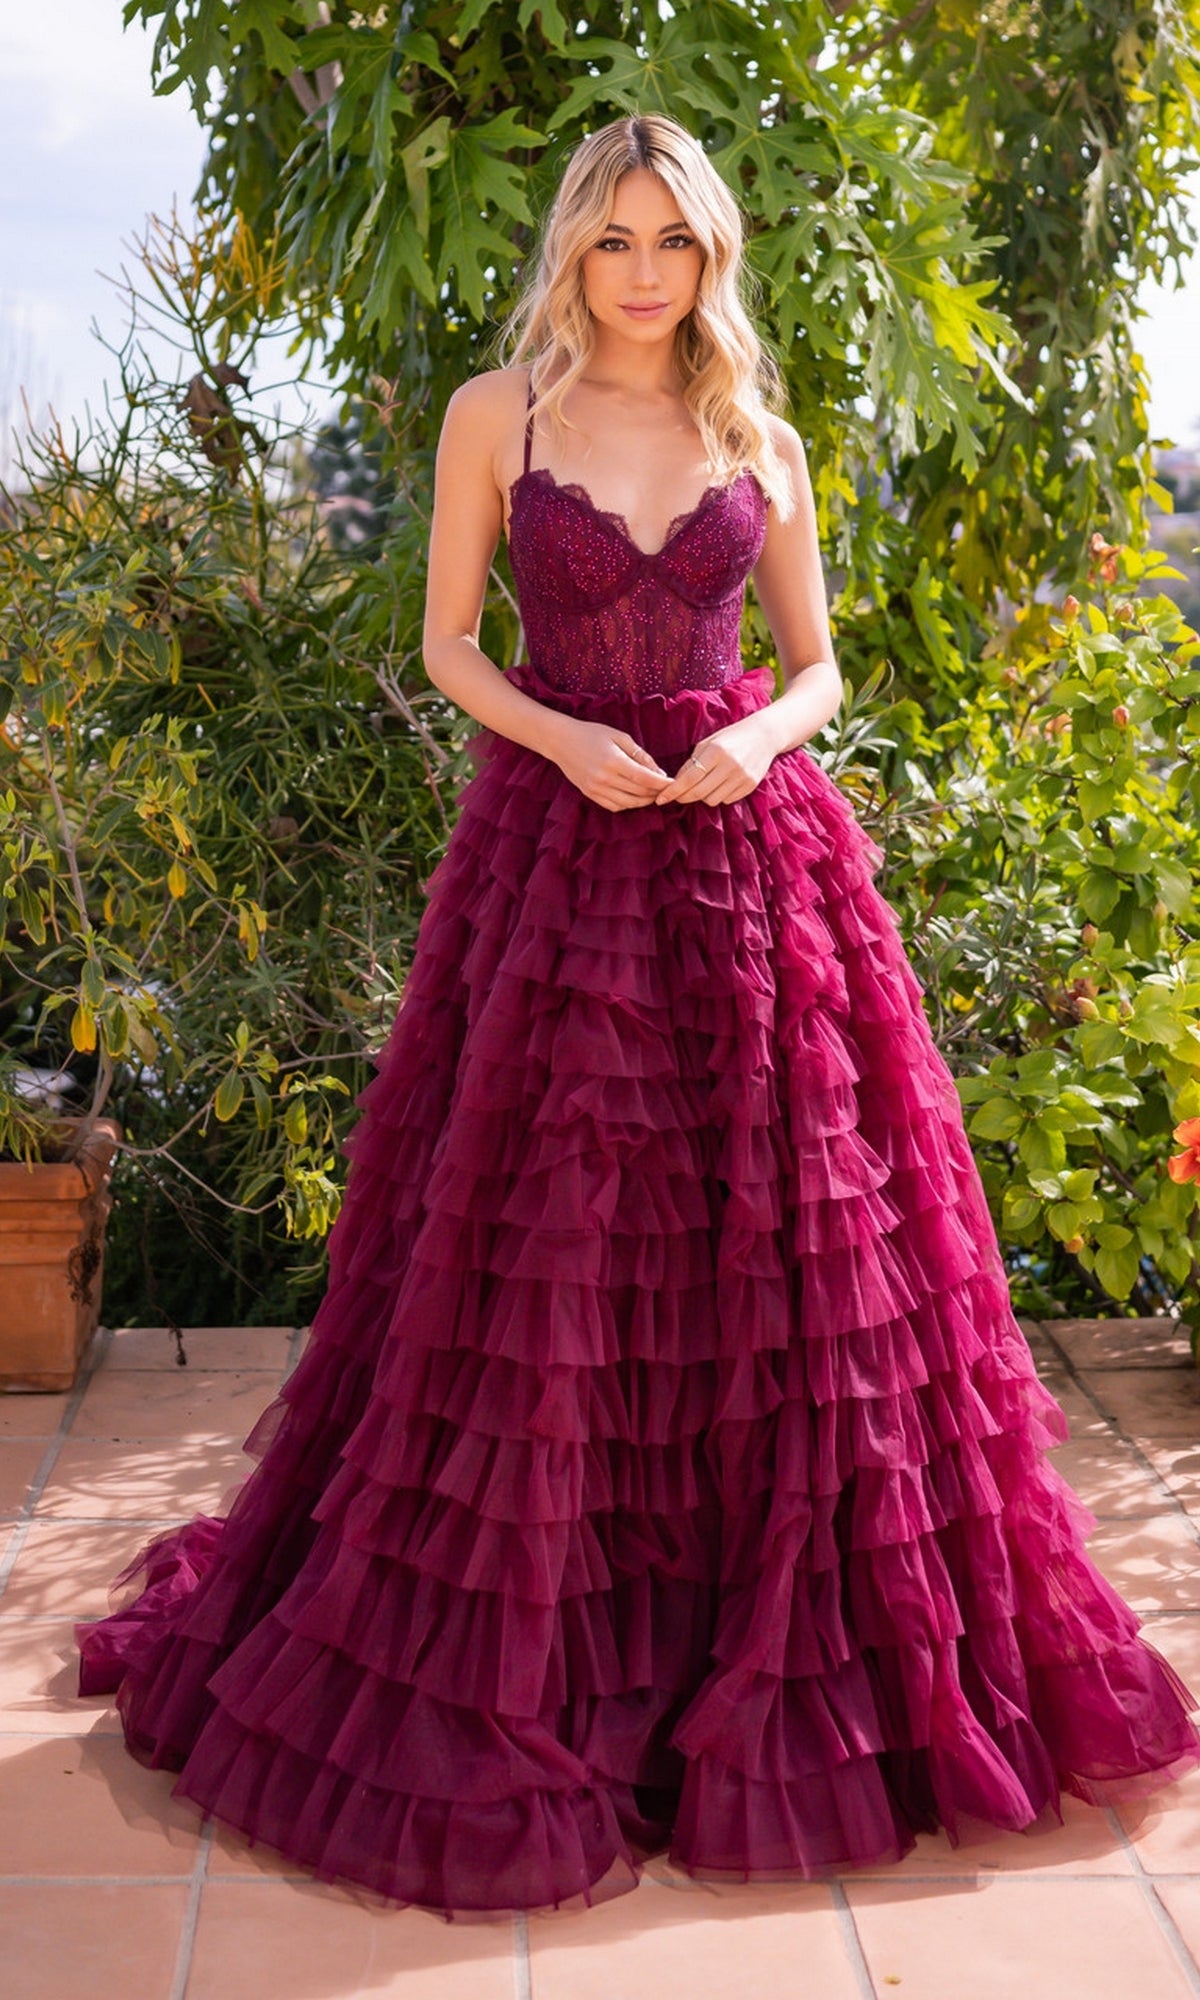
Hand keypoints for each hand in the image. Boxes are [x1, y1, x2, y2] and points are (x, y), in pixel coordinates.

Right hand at [551, 717, 670, 811]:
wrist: (561, 742)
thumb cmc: (592, 734)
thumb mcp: (619, 736)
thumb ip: (640, 755)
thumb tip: (659, 772)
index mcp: (613, 761)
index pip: (644, 778)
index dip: (661, 783)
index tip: (673, 783)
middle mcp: (604, 778)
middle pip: (639, 792)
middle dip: (655, 792)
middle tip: (665, 788)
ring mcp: (596, 789)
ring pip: (628, 803)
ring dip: (644, 801)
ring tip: (653, 794)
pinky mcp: (590, 795)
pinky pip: (615, 806)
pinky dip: (628, 804)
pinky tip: (635, 797)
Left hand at [652, 712, 779, 807]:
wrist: (764, 736)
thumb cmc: (730, 737)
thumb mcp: (708, 743)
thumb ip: (691, 763)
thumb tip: (675, 784)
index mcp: (716, 751)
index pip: (689, 778)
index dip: (673, 791)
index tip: (661, 798)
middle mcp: (730, 765)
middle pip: (699, 793)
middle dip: (684, 797)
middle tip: (676, 796)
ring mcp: (742, 777)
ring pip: (712, 799)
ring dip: (702, 796)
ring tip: (704, 784)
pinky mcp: (750, 785)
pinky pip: (727, 800)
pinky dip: (719, 796)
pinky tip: (720, 784)